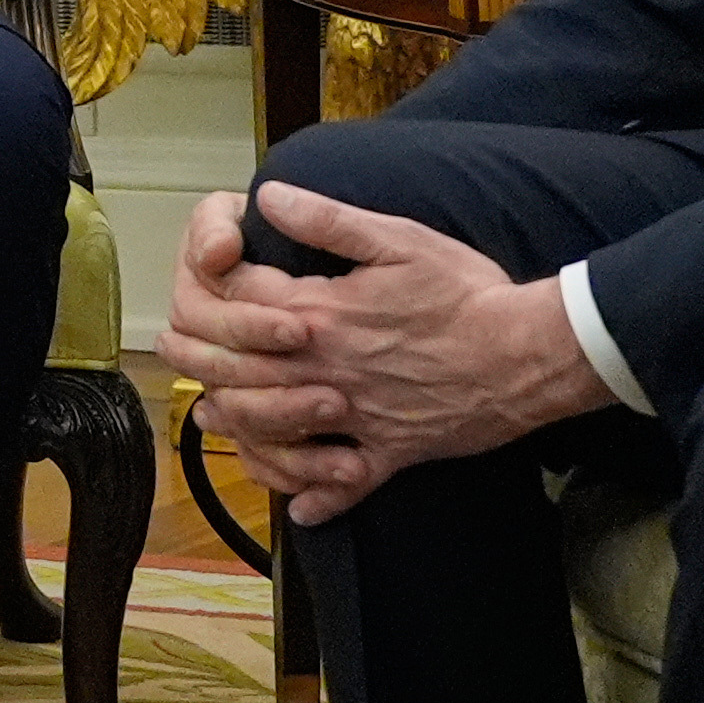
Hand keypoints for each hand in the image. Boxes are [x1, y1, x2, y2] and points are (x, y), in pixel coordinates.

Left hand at [164, 182, 609, 523]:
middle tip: (173, 350)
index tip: (193, 279)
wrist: (529, 354)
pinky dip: (317, 498)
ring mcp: (356, 419)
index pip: (235, 304)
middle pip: (236, 371)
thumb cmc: (466, 292)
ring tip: (215, 414)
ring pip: (273, 433)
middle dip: (196, 359)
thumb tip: (269, 195)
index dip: (203, 288)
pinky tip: (301, 507)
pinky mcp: (392, 453)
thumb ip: (326, 219)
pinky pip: (344, 486)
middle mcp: (326, 371)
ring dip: (236, 424)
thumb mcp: (397, 238)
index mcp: (321, 315)